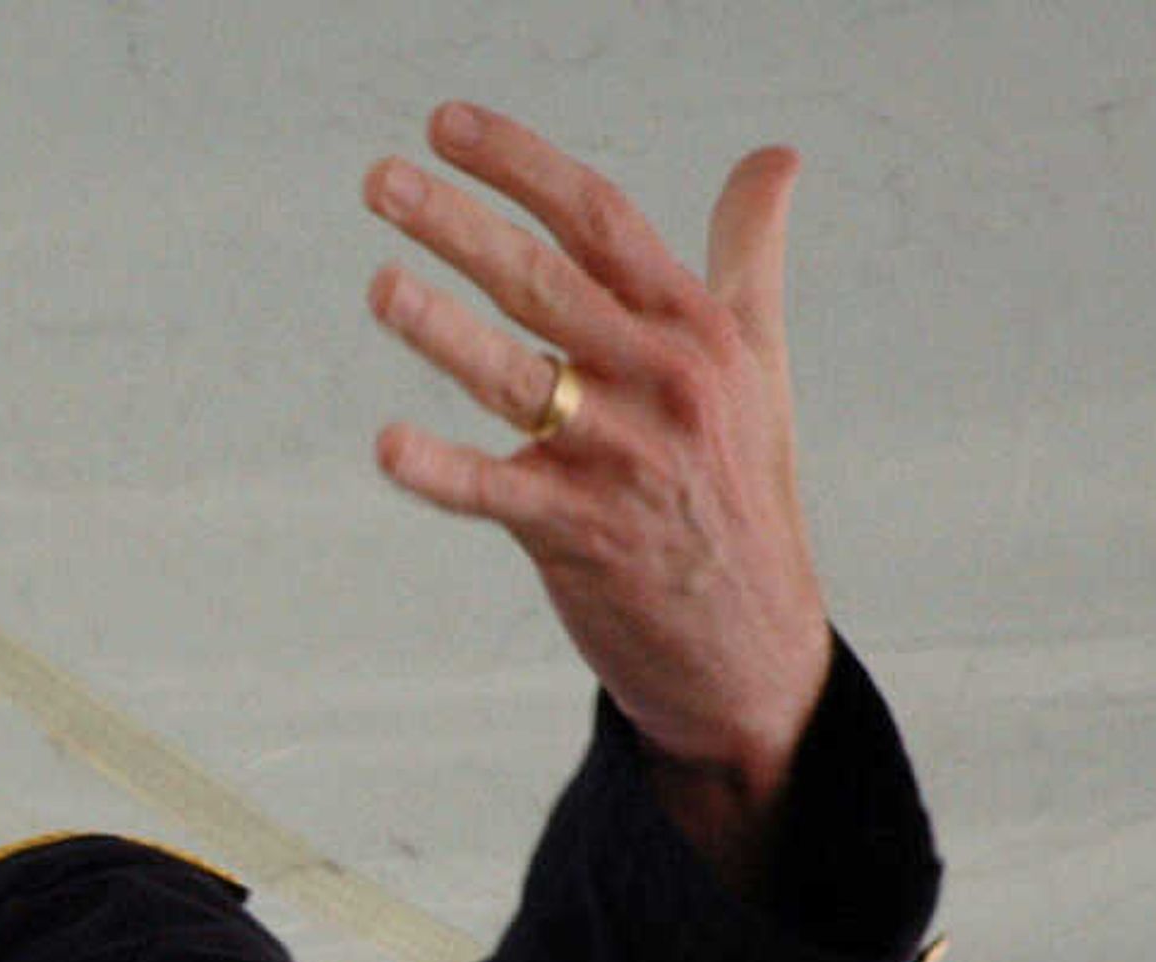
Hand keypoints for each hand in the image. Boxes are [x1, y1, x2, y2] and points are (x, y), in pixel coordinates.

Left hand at [364, 102, 833, 854]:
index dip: (522, 164)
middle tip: (378, 180)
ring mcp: (621, 458)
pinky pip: (496, 494)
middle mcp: (664, 381)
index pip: (602, 219)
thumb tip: (777, 158)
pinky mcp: (578, 535)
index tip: (446, 124)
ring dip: (443, 331)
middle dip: (460, 226)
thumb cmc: (743, 486)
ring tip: (379, 285)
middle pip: (547, 282)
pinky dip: (441, 473)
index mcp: (696, 328)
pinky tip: (387, 445)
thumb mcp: (760, 363)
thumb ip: (749, 256)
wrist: (753, 643)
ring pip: (519, 376)